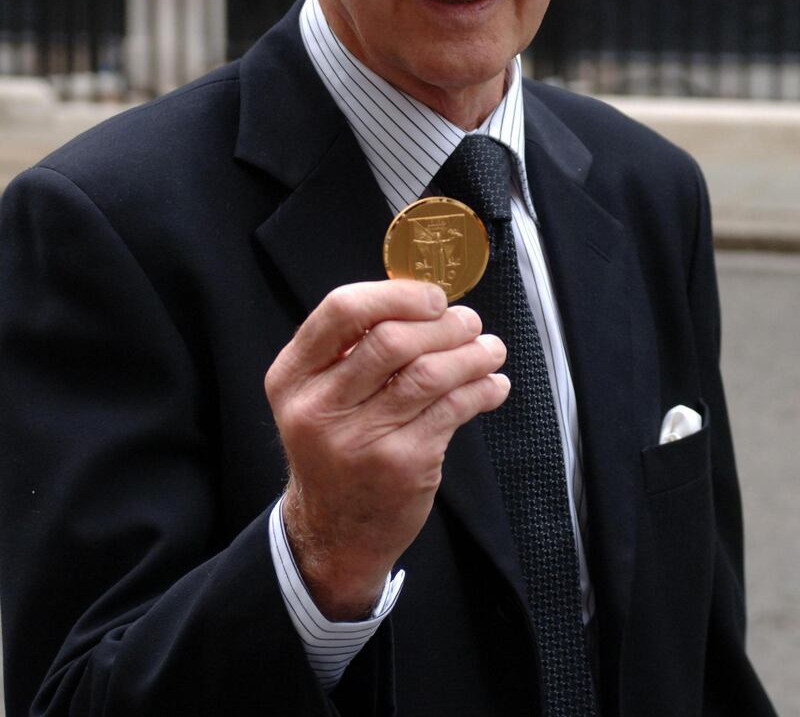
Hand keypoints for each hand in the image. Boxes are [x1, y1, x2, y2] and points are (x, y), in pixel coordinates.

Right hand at [264, 279, 508, 619]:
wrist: (334, 529)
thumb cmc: (335, 446)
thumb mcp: (318, 394)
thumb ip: (353, 348)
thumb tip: (424, 302)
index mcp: (292, 376)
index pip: (342, 310)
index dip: (396, 294)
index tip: (433, 297)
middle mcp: (318, 407)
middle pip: (392, 340)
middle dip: (442, 325)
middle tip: (468, 322)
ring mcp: (360, 440)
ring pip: (429, 374)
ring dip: (470, 354)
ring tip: (489, 349)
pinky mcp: (401, 465)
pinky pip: (452, 410)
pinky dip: (481, 390)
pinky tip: (492, 385)